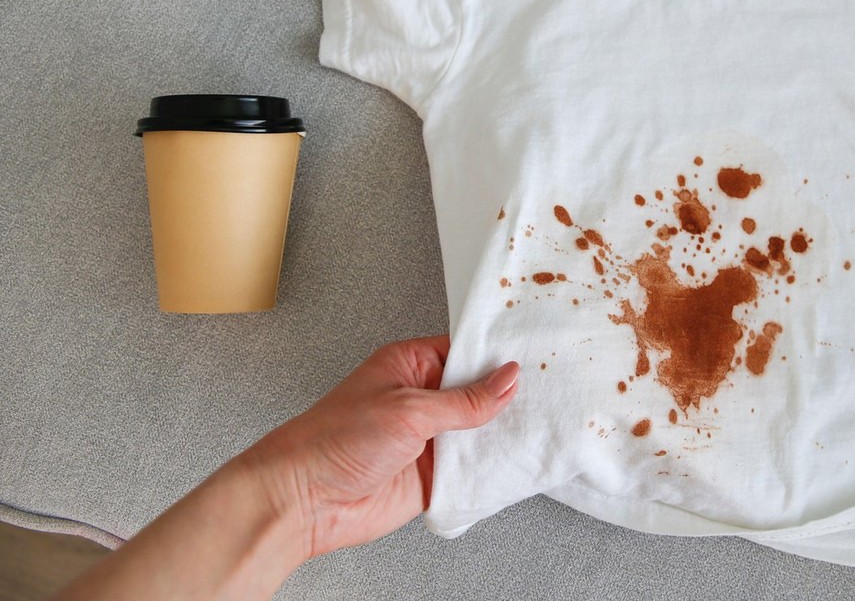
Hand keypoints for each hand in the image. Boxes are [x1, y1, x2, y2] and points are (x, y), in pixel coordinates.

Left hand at [235, 335, 519, 559]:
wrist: (304, 500)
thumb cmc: (333, 440)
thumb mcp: (409, 409)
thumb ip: (463, 400)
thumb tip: (506, 380)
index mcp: (410, 366)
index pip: (466, 353)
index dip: (497, 357)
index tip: (534, 358)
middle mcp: (421, 400)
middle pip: (478, 394)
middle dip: (508, 397)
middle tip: (550, 393)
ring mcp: (428, 440)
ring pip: (479, 434)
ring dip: (503, 435)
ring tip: (542, 427)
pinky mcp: (431, 477)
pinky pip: (471, 471)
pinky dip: (491, 471)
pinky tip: (514, 464)